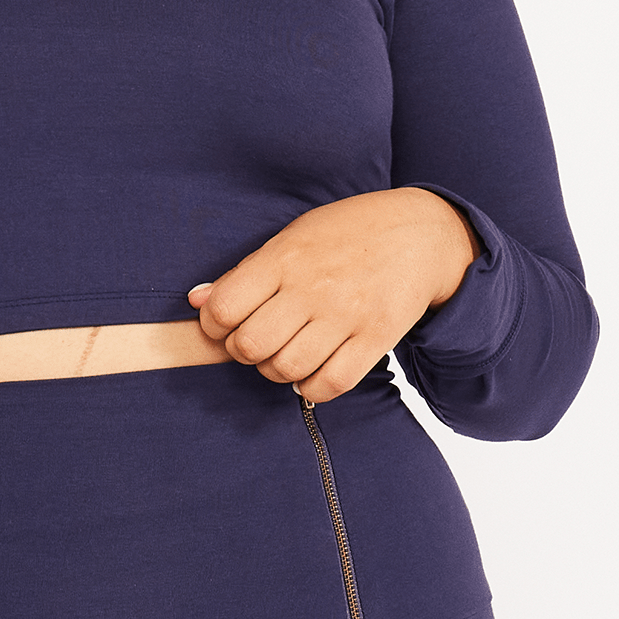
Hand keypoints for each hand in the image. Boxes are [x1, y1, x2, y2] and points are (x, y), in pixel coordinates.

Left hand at [188, 188, 481, 403]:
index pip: (224, 307)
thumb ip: (245, 272)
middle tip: (254, 340)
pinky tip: (310, 368)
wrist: (420, 234)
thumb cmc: (347, 233)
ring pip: (286, 368)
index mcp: (285, 257)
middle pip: (251, 345)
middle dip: (242, 350)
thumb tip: (198, 301)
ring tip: (283, 353)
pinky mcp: (376, 339)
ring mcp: (346, 315)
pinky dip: (311, 386)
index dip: (213, 324)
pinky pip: (330, 384)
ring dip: (274, 369)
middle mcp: (312, 287)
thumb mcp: (292, 237)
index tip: (223, 323)